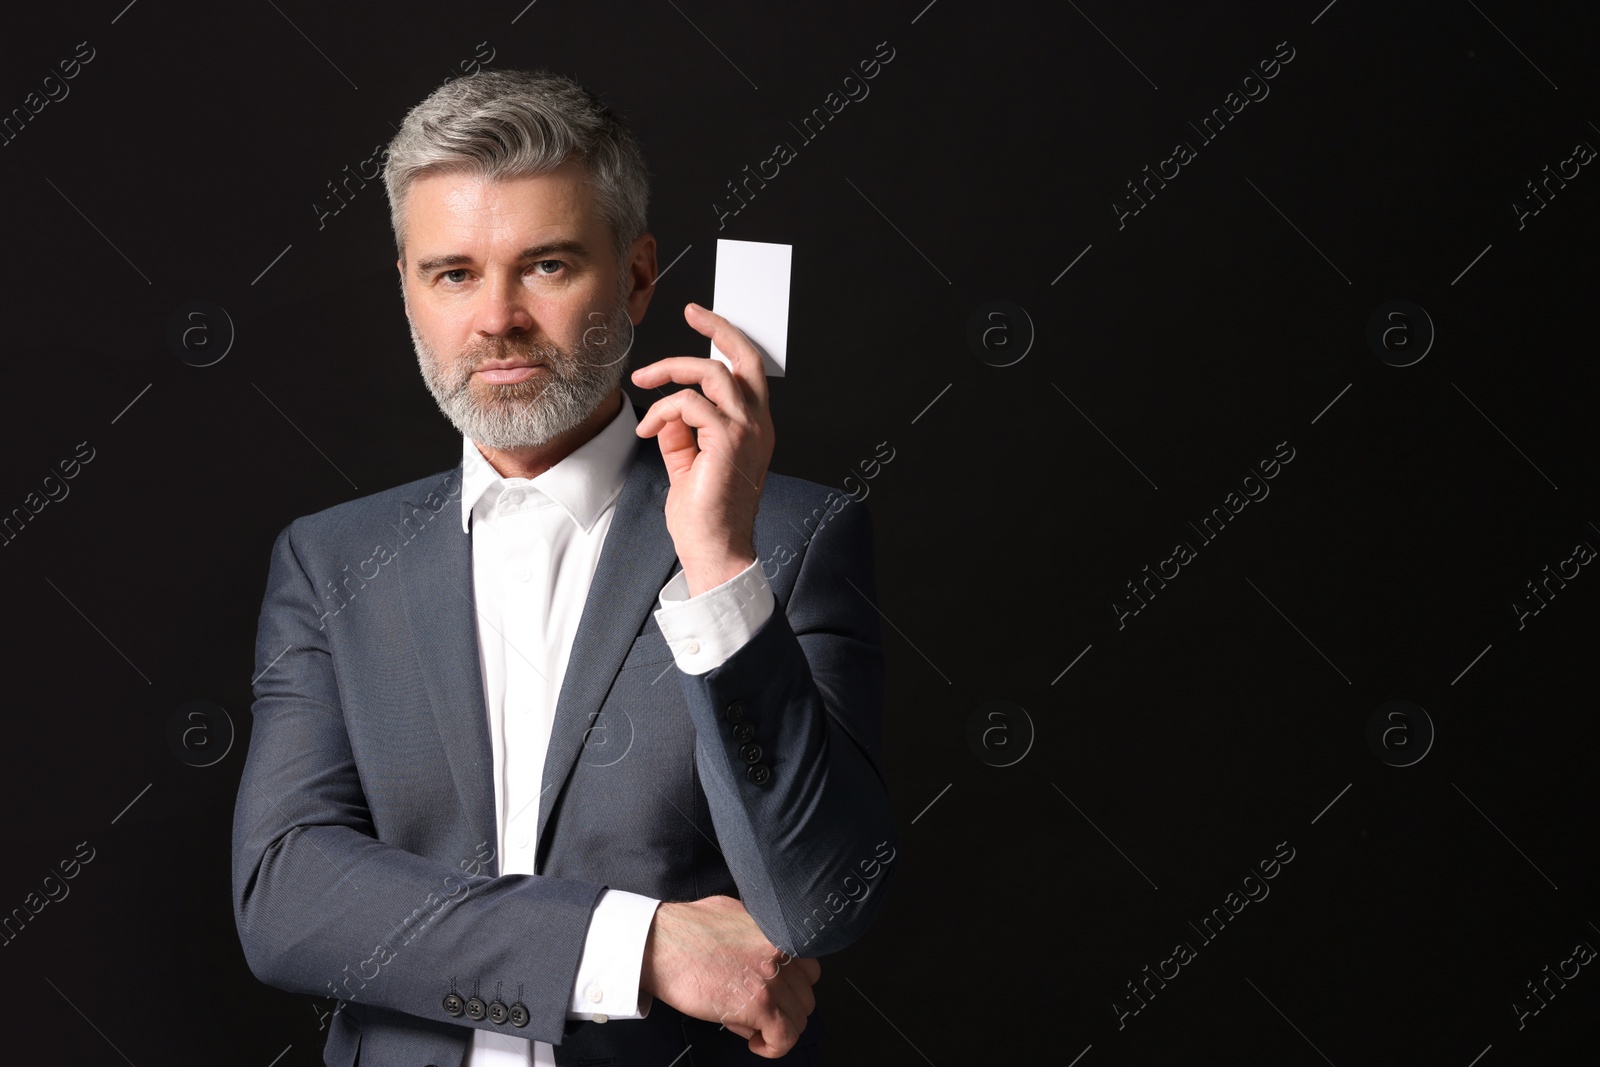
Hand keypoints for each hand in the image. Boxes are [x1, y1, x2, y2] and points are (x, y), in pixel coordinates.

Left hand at [632, 303, 773, 596]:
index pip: (748, 371)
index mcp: (755, 427)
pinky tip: (649, 430)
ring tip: (645, 383)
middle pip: (745, 357)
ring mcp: (747, 431)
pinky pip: (689, 404)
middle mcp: (759, 424)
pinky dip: (662, 411)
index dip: (727, 340)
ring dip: (672, 372)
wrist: (715, 549)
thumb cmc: (704, 513)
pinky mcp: (728, 441)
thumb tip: (668, 407)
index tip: (702, 319)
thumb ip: (682, 431)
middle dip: (718, 327)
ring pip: (711, 374)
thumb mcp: (688, 461)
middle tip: (692, 311)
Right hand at [640, 894, 819, 1057]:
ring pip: (799, 1019)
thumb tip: (763, 956)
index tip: (776, 995)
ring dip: (777, 1027)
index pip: (808, 967)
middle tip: (759, 1012)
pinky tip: (755, 1042)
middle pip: (806, 995)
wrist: (658, 943)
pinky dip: (772, 1047)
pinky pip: (785, 1038)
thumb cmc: (685, 928)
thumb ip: (758, 935)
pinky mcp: (759, 1004)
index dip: (790, 986)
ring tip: (752, 1024)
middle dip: (784, 1008)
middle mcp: (781, 952)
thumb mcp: (734, 916)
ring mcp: (772, 978)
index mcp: (777, 929)